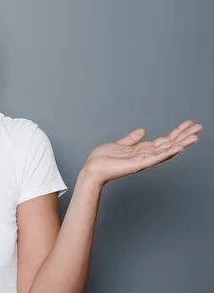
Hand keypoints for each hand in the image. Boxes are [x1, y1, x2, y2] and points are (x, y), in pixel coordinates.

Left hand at [82, 120, 202, 186]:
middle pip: (170, 144)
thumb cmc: (104, 159)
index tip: (189, 124)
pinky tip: (178, 147)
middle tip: (199, 127)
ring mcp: (143, 160)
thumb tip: (143, 130)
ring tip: (195, 137)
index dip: (177, 132)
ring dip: (181, 144)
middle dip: (184, 136)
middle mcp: (146, 155)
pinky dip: (167, 153)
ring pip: (166, 151)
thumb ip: (132, 139)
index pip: (165, 140)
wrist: (92, 168)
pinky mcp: (138, 164)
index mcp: (143, 149)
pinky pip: (155, 158)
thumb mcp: (120, 144)